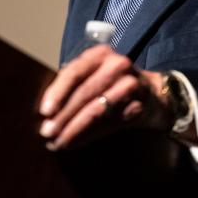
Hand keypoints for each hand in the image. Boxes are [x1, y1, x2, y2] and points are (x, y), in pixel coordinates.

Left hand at [37, 45, 171, 150]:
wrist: (152, 93)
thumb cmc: (112, 83)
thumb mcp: (94, 74)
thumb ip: (73, 85)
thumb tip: (44, 111)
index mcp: (100, 54)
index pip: (74, 72)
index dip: (58, 92)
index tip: (44, 111)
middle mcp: (117, 65)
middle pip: (84, 92)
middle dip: (63, 115)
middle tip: (46, 133)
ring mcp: (130, 85)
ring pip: (96, 109)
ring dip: (73, 128)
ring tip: (57, 141)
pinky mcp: (139, 106)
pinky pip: (108, 123)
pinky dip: (88, 135)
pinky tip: (75, 143)